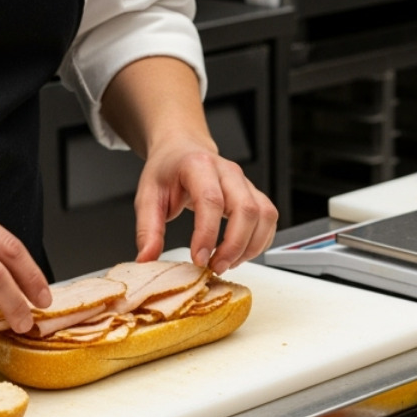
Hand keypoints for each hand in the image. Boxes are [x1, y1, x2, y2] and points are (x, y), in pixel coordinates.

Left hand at [134, 138, 277, 271]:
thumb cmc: (168, 171)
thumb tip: (147, 258)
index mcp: (198, 165)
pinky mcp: (255, 194)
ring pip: (264, 215)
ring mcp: (245, 182)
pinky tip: (240, 254)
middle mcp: (228, 171)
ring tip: (227, 263)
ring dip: (250, 247)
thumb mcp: (147, 196)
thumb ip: (147, 229)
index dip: (207, 234)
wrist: (183, 150)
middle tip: (214, 267)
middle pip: (245, 209)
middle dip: (234, 246)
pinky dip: (260, 242)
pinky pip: (269, 219)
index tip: (199, 259)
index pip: (211, 200)